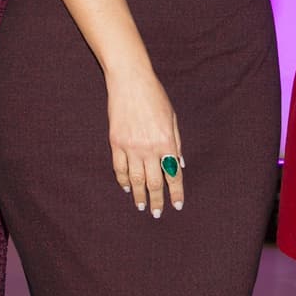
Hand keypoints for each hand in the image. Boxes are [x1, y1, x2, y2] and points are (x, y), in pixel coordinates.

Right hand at [107, 71, 183, 216]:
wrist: (130, 81)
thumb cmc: (155, 96)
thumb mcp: (172, 118)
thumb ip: (176, 143)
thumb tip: (179, 165)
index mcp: (166, 142)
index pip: (173, 174)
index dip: (176, 192)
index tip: (177, 205)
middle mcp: (148, 148)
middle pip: (154, 181)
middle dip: (157, 200)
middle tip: (156, 213)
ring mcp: (130, 146)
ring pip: (135, 178)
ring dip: (139, 194)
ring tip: (141, 206)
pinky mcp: (116, 142)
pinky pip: (119, 167)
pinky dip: (122, 179)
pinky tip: (127, 187)